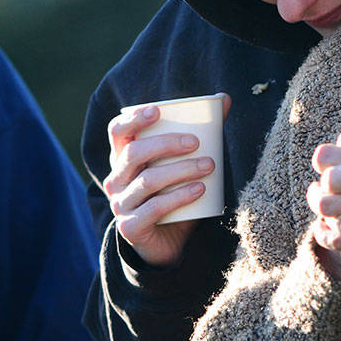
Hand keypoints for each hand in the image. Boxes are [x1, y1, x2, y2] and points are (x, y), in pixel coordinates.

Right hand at [103, 99, 228, 267]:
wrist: (167, 242)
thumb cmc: (174, 194)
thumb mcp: (184, 163)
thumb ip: (202, 132)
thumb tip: (224, 98)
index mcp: (124, 159)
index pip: (118, 131)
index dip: (134, 119)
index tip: (158, 111)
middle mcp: (116, 179)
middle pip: (134, 153)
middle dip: (166, 143)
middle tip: (197, 142)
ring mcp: (120, 204)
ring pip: (147, 181)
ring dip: (181, 170)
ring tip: (209, 165)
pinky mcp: (131, 227)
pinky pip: (153, 209)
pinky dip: (178, 197)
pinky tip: (200, 190)